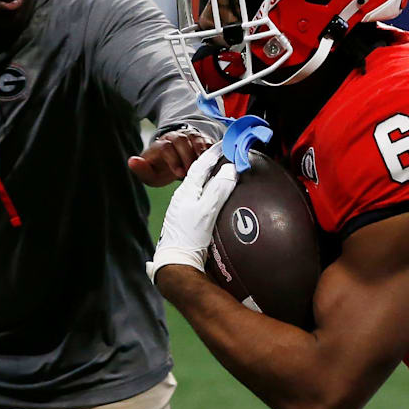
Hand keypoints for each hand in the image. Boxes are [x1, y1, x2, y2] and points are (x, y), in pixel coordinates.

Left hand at [129, 127, 214, 186]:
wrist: (174, 161)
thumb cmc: (161, 170)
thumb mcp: (150, 174)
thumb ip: (141, 170)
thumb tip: (132, 161)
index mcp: (160, 145)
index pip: (165, 147)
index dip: (173, 160)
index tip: (179, 173)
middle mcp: (174, 137)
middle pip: (181, 140)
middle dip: (187, 156)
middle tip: (191, 172)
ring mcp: (188, 136)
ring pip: (195, 138)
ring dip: (200, 152)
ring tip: (203, 166)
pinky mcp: (202, 139)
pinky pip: (207, 140)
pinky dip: (211, 149)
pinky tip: (213, 160)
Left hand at [147, 144, 237, 282]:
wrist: (178, 264)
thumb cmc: (189, 237)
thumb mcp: (207, 211)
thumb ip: (218, 189)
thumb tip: (231, 168)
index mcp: (185, 191)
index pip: (201, 165)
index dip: (213, 153)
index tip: (225, 143)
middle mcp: (183, 198)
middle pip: (200, 174)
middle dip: (213, 163)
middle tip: (228, 154)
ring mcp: (184, 209)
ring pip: (201, 186)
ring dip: (213, 177)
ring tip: (225, 172)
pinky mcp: (188, 221)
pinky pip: (202, 198)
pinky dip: (212, 192)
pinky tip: (219, 198)